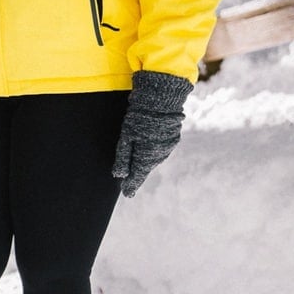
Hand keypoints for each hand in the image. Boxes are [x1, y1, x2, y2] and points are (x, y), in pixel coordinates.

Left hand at [112, 70, 192, 197]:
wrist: (161, 99)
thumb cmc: (139, 118)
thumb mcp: (125, 138)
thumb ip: (122, 158)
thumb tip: (119, 175)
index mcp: (146, 158)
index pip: (137, 177)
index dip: (131, 186)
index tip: (127, 194)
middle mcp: (159, 156)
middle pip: (145, 168)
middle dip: (137, 173)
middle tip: (128, 182)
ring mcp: (168, 148)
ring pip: (153, 159)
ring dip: (144, 161)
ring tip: (136, 162)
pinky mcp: (173, 139)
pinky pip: (160, 150)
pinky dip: (152, 151)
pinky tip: (147, 145)